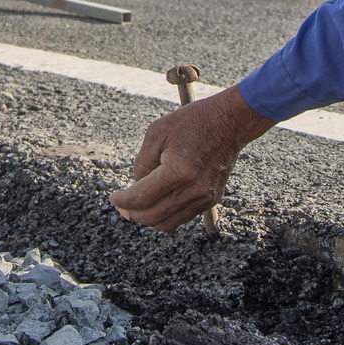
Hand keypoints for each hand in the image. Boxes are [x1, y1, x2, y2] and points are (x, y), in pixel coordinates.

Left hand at [109, 86, 273, 230]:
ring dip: (149, 219)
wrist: (230, 122)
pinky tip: (156, 205)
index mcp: (177, 171)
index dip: (123, 201)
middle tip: (122, 206)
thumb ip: (142, 163)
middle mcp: (193, 190)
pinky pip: (182, 218)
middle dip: (133, 213)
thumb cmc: (193, 121)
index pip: (141, 198)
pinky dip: (166, 216)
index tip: (113, 198)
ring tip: (137, 209)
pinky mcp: (211, 199)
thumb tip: (135, 187)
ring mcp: (204, 197)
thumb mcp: (157, 132)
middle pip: (153, 216)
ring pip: (168, 223)